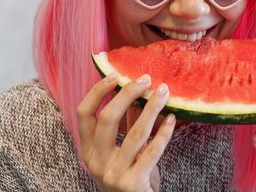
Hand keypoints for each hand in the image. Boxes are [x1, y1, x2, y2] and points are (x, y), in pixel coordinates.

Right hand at [76, 73, 175, 190]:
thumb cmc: (130, 178)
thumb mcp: (122, 151)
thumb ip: (126, 124)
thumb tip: (137, 91)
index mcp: (88, 151)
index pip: (83, 114)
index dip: (97, 92)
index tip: (115, 75)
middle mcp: (96, 162)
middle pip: (107, 119)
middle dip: (127, 94)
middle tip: (146, 79)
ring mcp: (113, 174)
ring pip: (134, 133)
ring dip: (151, 108)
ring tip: (163, 92)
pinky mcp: (132, 183)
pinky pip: (152, 151)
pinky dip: (163, 133)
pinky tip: (171, 119)